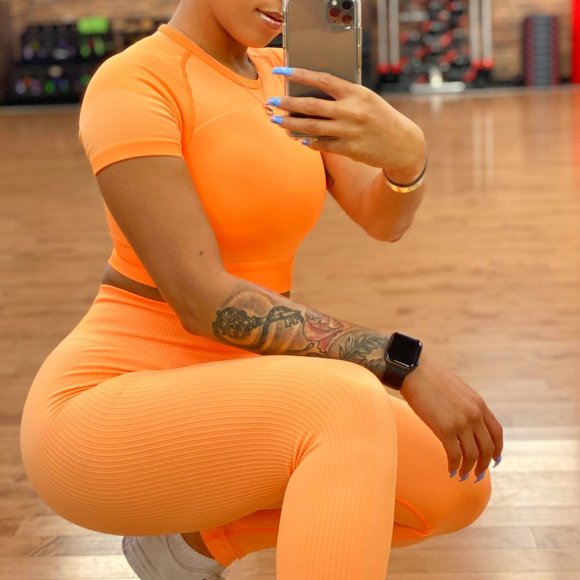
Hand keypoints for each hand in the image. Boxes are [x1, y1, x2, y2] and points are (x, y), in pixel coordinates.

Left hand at [270, 67, 425, 171]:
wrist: (403, 144)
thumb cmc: (381, 118)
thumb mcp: (366, 99)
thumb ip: (343, 96)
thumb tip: (312, 95)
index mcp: (356, 93)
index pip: (322, 80)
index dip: (299, 75)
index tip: (281, 70)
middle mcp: (351, 111)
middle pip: (311, 106)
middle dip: (288, 104)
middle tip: (272, 103)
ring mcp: (349, 131)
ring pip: (313, 128)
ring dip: (292, 125)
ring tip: (278, 122)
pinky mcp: (349, 149)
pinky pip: (322, 145)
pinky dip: (309, 142)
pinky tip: (299, 139)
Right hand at [400, 352, 503, 481]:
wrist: (414, 371)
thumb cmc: (430, 378)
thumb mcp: (458, 391)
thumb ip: (466, 407)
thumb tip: (464, 423)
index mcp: (479, 404)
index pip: (497, 433)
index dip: (497, 450)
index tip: (494, 460)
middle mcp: (475, 414)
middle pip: (487, 448)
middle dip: (483, 465)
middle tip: (477, 475)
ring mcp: (461, 423)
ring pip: (472, 455)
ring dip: (468, 469)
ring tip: (462, 475)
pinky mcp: (445, 429)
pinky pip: (454, 455)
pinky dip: (454, 466)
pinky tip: (450, 470)